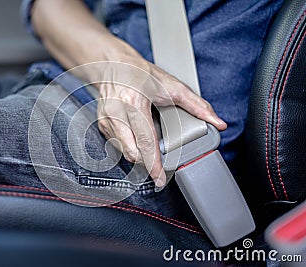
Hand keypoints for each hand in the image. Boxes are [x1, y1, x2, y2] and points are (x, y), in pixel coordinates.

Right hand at [97, 57, 226, 187]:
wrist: (113, 66)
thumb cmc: (140, 73)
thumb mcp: (171, 85)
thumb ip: (197, 105)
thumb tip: (216, 122)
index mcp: (133, 102)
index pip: (145, 141)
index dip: (154, 164)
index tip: (161, 178)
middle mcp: (116, 112)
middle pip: (133, 152)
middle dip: (148, 163)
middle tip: (160, 166)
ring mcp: (106, 120)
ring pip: (125, 152)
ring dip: (140, 156)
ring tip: (149, 146)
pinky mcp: (102, 124)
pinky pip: (118, 146)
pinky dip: (131, 146)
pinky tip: (137, 135)